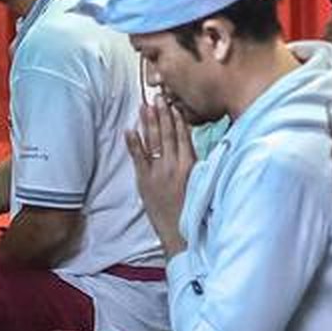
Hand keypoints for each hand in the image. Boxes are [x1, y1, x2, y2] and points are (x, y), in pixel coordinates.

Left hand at [124, 91, 199, 251]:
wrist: (180, 234)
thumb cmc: (194, 211)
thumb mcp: (202, 184)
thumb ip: (198, 165)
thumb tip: (197, 148)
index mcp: (191, 166)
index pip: (184, 136)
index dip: (178, 118)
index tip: (175, 103)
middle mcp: (174, 166)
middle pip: (168, 134)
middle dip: (163, 114)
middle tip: (159, 96)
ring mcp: (158, 173)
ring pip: (154, 141)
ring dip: (149, 122)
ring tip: (145, 106)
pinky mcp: (145, 181)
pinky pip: (138, 158)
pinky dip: (133, 143)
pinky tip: (129, 129)